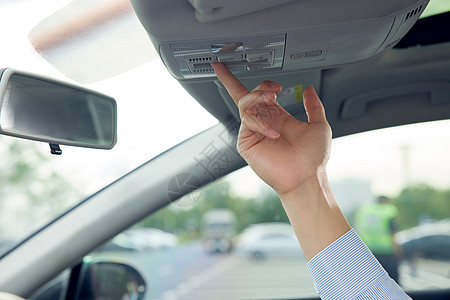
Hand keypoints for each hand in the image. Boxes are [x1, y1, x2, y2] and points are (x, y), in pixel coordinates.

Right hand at [212, 63, 331, 196]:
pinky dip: (261, 123)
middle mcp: (263, 123)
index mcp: (277, 116)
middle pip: (248, 94)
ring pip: (246, 103)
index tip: (225, 65)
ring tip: (273, 101)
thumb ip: (313, 106)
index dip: (236, 80)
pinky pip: (247, 122)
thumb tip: (308, 89)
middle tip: (274, 90)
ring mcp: (253, 132)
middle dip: (260, 88)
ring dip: (259, 98)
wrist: (306, 178)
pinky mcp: (246, 142)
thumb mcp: (319, 126)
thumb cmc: (312, 158)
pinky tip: (274, 132)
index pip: (255, 94)